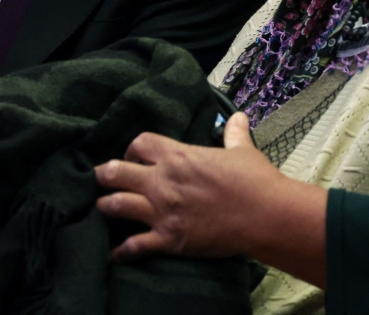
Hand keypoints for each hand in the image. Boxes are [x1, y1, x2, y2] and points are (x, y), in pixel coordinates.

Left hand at [95, 112, 327, 286]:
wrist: (266, 215)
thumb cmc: (255, 180)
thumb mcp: (242, 151)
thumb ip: (233, 134)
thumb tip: (238, 117)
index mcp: (178, 156)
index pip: (138, 143)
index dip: (133, 149)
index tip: (134, 156)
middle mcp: (162, 181)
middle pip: (115, 172)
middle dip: (104, 175)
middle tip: (102, 178)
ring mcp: (162, 211)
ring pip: (115, 206)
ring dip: (106, 206)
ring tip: (102, 208)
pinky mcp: (168, 239)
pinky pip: (134, 245)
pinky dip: (121, 250)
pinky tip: (113, 252)